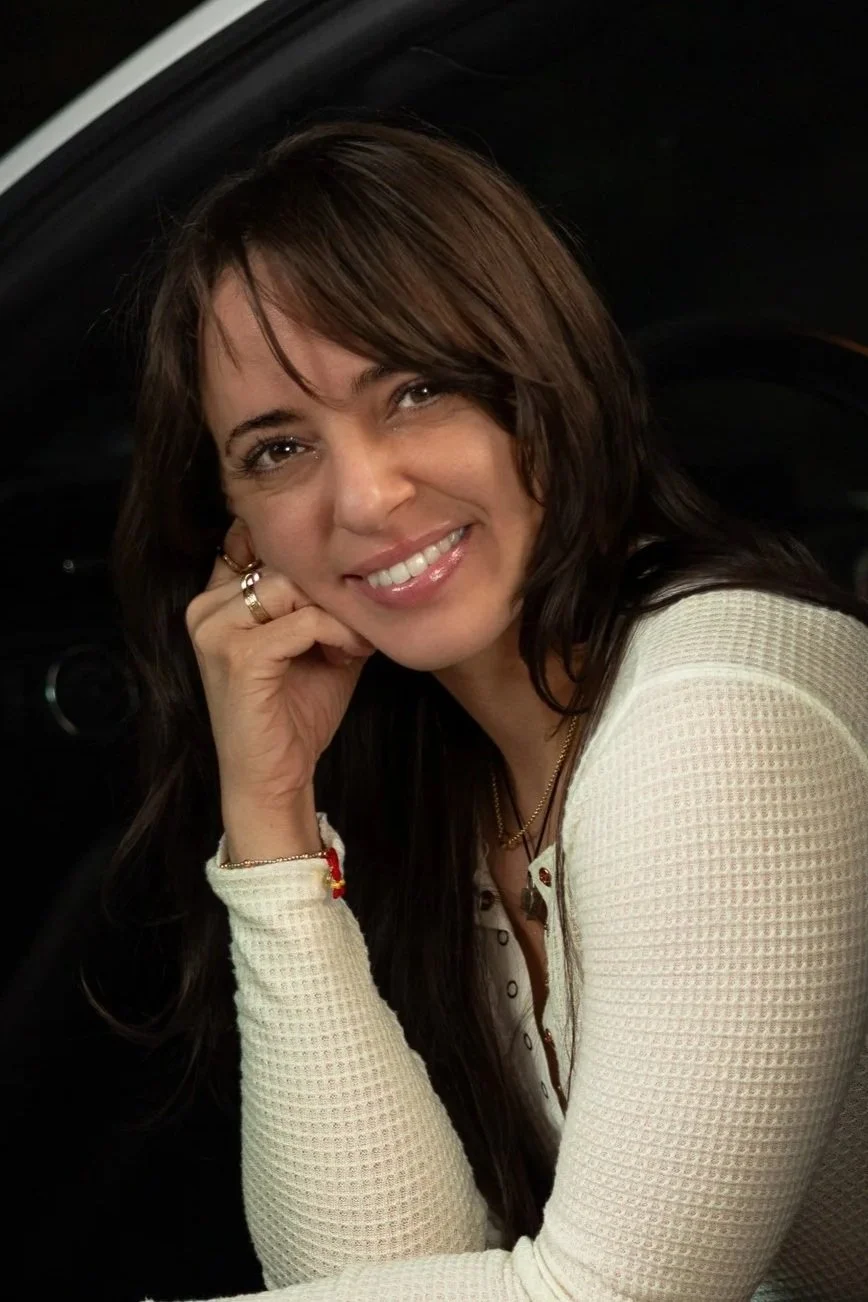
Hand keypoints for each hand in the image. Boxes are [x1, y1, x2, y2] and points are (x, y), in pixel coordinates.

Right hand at [186, 520, 375, 815]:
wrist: (276, 778)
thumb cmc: (295, 713)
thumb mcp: (314, 642)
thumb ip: (320, 598)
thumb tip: (362, 557)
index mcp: (217, 600)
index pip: (258, 542)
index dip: (308, 560)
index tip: (343, 591)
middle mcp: (206, 608)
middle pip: (283, 562)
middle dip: (330, 595)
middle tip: (357, 633)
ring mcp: (216, 630)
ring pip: (293, 587)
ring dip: (337, 615)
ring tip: (353, 646)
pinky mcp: (239, 656)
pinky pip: (303, 621)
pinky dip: (337, 635)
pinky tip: (347, 658)